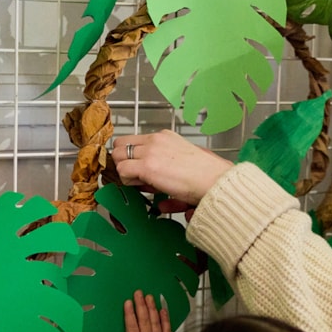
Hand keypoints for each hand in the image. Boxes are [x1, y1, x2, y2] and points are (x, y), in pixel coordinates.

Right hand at [97, 291, 174, 331]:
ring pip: (155, 321)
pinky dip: (165, 318)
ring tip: (149, 296)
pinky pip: (167, 328)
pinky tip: (163, 309)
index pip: (132, 328)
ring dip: (152, 308)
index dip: (129, 314)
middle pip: (144, 320)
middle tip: (138, 292)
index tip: (127, 302)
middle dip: (141, 305)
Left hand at [112, 130, 232, 206]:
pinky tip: (143, 186)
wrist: (214, 181)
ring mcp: (150, 151)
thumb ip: (165, 170)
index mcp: (165, 137)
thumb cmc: (205, 176)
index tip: (140, 170)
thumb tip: (156, 194)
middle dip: (123, 161)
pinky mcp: (147, 166)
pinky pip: (123, 171)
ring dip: (124, 171)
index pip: (134, 140)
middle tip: (134, 176)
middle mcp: (155, 140)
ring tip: (140, 182)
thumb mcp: (182, 164)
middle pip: (120, 144)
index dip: (132, 156)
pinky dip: (128, 181)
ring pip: (117, 156)